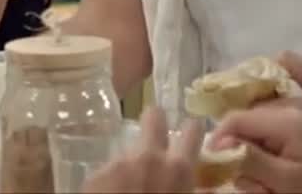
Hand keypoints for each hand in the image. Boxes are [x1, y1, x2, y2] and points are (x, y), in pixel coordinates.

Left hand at [83, 107, 203, 192]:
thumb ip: (196, 193)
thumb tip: (208, 188)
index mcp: (178, 169)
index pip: (193, 128)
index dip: (193, 129)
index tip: (191, 135)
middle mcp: (149, 157)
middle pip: (154, 115)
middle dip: (156, 122)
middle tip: (156, 140)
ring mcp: (118, 163)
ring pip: (128, 149)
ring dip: (131, 163)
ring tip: (129, 187)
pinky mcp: (94, 175)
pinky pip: (107, 170)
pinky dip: (110, 181)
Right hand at [210, 107, 301, 193]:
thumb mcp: (284, 178)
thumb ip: (251, 159)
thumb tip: (218, 146)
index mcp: (284, 120)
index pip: (235, 119)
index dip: (219, 141)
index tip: (212, 165)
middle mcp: (286, 116)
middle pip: (242, 129)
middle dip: (237, 154)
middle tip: (252, 180)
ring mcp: (290, 127)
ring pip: (251, 139)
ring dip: (250, 163)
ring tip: (266, 184)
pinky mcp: (294, 138)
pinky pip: (265, 146)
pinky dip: (263, 163)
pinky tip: (272, 180)